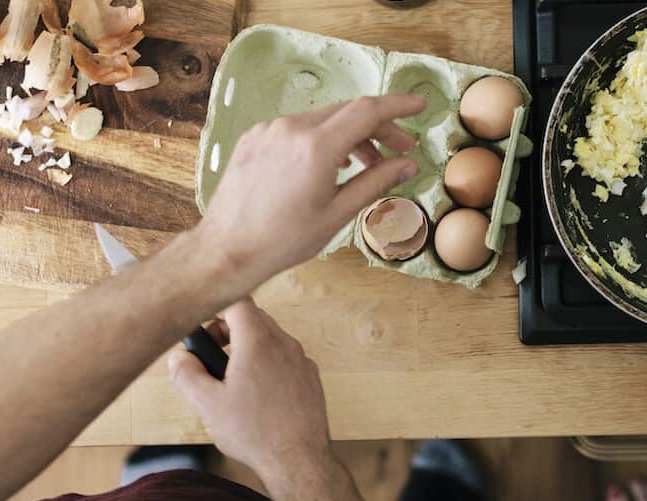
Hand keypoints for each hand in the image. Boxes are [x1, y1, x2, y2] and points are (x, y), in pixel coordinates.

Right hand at [167, 298, 334, 483]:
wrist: (299, 460)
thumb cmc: (254, 432)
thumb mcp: (206, 403)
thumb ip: (186, 373)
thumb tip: (180, 357)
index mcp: (259, 341)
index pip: (237, 301)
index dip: (215, 308)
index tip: (201, 325)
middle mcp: (285, 344)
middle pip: (254, 319)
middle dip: (228, 330)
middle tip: (210, 354)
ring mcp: (302, 361)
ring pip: (270, 340)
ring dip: (247, 349)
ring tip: (230, 379)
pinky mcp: (311, 379)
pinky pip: (284, 360)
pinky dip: (267, 365)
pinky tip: (255, 395)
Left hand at [194, 94, 427, 292]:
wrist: (227, 249)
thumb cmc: (283, 240)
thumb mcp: (338, 214)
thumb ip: (376, 182)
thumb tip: (408, 165)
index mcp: (316, 148)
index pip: (367, 111)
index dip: (398, 105)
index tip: (419, 104)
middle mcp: (291, 129)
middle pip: (348, 112)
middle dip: (379, 127)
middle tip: (402, 147)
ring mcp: (269, 129)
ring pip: (323, 120)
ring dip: (351, 135)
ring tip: (367, 164)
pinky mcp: (255, 137)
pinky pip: (298, 128)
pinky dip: (323, 139)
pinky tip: (330, 164)